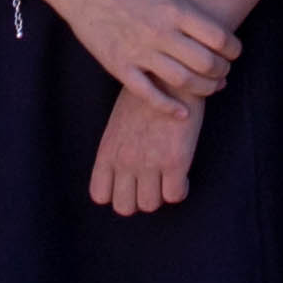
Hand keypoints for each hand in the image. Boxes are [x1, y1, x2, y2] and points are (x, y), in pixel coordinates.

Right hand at [46, 0, 239, 110]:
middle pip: (206, 63)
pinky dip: (169, 108)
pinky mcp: (120, 66)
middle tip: (225, 71)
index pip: (218, 36)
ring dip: (205, 89)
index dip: (233, 48)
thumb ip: (184, 0)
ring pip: (184, 82)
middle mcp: (160, 32)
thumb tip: (207, 14)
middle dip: (222, 71)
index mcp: (174, 9)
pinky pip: (148, 95)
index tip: (234, 51)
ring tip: (212, 87)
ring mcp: (139, 52)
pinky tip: (183, 113)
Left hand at [87, 92, 200, 217]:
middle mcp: (124, 160)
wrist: (170, 75)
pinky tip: (182, 175)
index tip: (130, 183)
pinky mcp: (175, 160)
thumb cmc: (146, 95)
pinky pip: (174, 196)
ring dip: (160, 194)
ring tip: (167, 179)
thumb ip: (118, 147)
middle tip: (151, 183)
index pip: (100, 195)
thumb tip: (126, 170)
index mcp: (108, 150)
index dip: (117, 193)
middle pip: (125, 207)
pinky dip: (180, 189)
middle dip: (138, 198)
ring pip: (150, 205)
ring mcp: (149, 162)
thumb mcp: (119, 122)